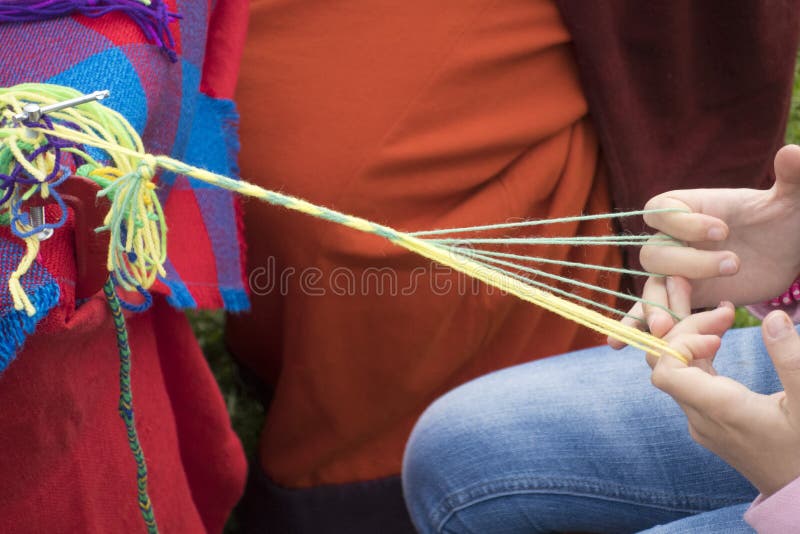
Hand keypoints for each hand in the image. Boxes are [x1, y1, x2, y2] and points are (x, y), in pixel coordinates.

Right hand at [609, 145, 799, 347]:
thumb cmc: (785, 218)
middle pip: (654, 254)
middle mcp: (674, 239)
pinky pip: (652, 310)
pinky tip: (619, 344)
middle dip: (686, 265)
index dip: (685, 223)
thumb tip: (793, 153)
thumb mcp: (792, 198)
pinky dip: (634, 325)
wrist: (786, 251)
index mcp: (689, 208)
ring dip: (656, 307)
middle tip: (732, 268)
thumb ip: (792, 176)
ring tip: (671, 328)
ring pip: (651, 287)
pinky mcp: (682, 298)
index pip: (662, 211)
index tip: (723, 231)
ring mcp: (675, 271)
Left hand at [652, 308, 799, 497]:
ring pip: (677, 371)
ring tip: (725, 319)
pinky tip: (720, 341)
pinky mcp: (711, 422)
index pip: (665, 370)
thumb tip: (772, 318)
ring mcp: (703, 421)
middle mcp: (701, 417)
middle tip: (725, 313)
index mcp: (719, 410)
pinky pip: (690, 382)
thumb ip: (791, 361)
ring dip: (694, 341)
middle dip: (687, 331)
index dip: (681, 342)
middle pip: (667, 364)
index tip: (719, 334)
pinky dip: (700, 357)